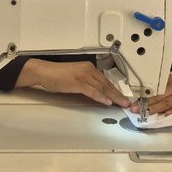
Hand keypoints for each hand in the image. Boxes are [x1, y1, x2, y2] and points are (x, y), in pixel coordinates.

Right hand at [16, 59, 130, 106]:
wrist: (44, 71)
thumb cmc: (57, 75)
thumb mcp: (75, 77)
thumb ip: (87, 83)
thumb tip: (97, 93)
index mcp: (89, 68)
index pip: (106, 81)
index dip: (116, 90)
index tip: (123, 98)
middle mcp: (88, 70)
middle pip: (107, 84)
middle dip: (118, 95)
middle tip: (127, 103)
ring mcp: (83, 75)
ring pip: (102, 88)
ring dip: (114, 97)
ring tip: (122, 104)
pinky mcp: (77, 82)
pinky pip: (92, 91)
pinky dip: (101, 97)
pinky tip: (107, 102)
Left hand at [129, 69, 171, 115]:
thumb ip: (167, 86)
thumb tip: (153, 94)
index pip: (156, 88)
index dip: (145, 95)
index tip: (135, 100)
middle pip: (160, 96)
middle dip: (146, 103)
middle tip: (135, 108)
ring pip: (168, 102)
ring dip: (156, 109)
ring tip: (146, 113)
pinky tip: (166, 115)